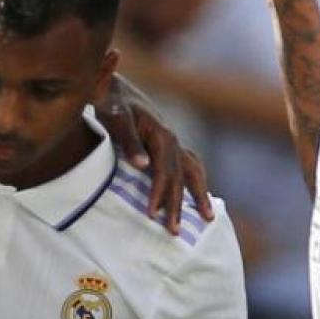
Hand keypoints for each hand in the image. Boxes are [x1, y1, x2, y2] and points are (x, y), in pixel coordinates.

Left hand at [95, 77, 212, 232]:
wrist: (112, 85)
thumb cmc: (111, 101)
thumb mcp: (116, 118)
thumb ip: (129, 141)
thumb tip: (143, 165)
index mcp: (162, 134)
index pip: (164, 171)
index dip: (159, 193)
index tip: (153, 215)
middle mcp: (172, 138)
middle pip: (180, 177)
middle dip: (179, 205)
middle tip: (175, 232)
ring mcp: (173, 141)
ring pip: (193, 170)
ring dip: (199, 195)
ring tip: (208, 218)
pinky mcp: (168, 143)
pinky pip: (189, 165)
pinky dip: (196, 181)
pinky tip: (198, 197)